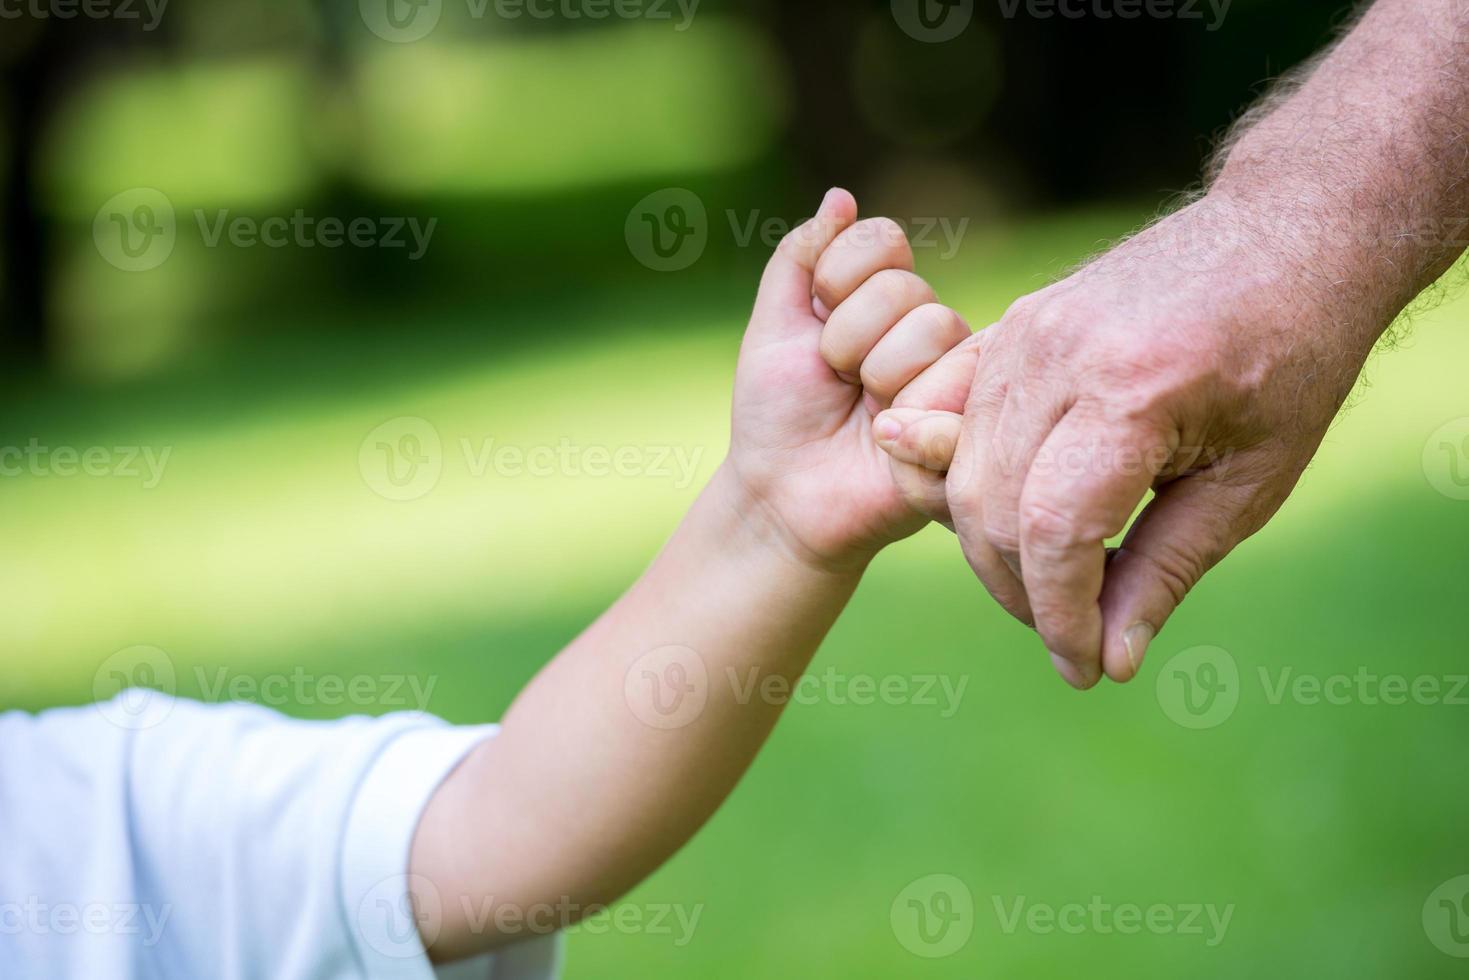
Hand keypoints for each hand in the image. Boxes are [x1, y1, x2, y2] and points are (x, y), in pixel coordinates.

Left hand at [726, 188, 972, 572]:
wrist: (783, 497)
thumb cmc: (777, 416)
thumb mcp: (773, 328)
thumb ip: (799, 258)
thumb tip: (840, 196)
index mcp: (882, 297)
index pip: (882, 239)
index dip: (835, 281)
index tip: (811, 329)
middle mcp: (925, 326)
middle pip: (904, 288)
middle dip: (846, 340)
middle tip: (836, 382)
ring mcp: (954, 371)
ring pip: (933, 329)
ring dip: (877, 378)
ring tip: (867, 414)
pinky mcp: (972, 418)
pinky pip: (958, 382)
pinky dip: (909, 413)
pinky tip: (891, 440)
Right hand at [874, 192, 1381, 687]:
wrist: (1283, 236)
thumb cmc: (1289, 358)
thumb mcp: (1251, 482)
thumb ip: (1167, 570)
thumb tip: (1110, 659)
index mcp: (1135, 389)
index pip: (1055, 531)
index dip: (1061, 615)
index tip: (1086, 667)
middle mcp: (1060, 353)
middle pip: (991, 508)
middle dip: (1024, 593)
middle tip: (1076, 634)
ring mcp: (1024, 332)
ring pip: (963, 474)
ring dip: (995, 548)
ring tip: (1055, 584)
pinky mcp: (1011, 327)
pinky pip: (958, 424)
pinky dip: (975, 486)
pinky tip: (1014, 521)